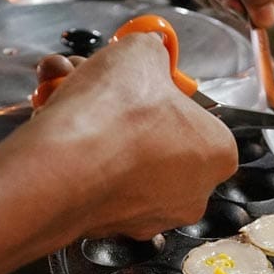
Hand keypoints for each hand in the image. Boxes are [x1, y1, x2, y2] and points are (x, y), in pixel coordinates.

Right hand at [13, 36, 237, 242]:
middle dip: (121, 105)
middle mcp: (192, 192)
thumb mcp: (140, 52)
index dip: (160, 90)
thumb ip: (151, 49)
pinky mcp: (109, 225)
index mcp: (218, 152)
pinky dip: (77, 152)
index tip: (139, 76)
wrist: (62, 169)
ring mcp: (150, 215)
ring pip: (120, 157)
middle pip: (155, 136)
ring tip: (65, 93)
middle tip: (96, 79)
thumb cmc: (113, 117)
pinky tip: (55, 125)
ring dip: (93, 123)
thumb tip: (150, 47)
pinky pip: (94, 179)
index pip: (194, 114)